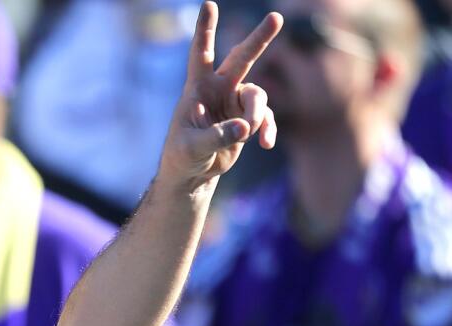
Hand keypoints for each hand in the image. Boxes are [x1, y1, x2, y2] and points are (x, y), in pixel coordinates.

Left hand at [159, 1, 281, 193]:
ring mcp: (234, 102)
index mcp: (197, 88)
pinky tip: (267, 144)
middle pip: (242, 58)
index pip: (200, 53)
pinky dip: (267, 128)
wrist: (192, 174)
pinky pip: (266, 116)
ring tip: (247, 133)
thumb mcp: (192, 147)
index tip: (209, 3)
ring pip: (257, 95)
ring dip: (256, 114)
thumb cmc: (182, 156)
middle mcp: (218, 89)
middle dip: (259, 39)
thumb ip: (217, 136)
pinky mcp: (247, 118)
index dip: (204, 29)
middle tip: (277, 17)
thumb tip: (245, 127)